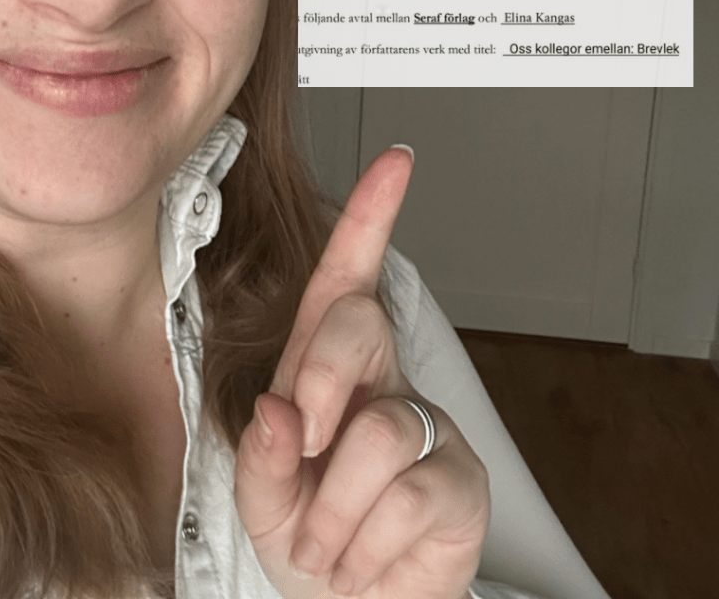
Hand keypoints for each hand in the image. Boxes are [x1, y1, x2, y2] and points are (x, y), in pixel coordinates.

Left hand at [234, 146, 489, 597]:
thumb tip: (278, 411)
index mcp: (324, 367)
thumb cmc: (303, 537)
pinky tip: (365, 555)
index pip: (347, 277)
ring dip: (332, 507)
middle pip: (354, 323)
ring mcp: (427, 424)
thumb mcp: (258, 497)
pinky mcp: (461, 479)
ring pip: (378, 431)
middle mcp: (381, 380)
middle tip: (301, 447)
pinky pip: (411, 494)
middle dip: (317, 383)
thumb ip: (257, 455)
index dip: (370, 217)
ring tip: (327, 541)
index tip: (395, 162)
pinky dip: (365, 542)